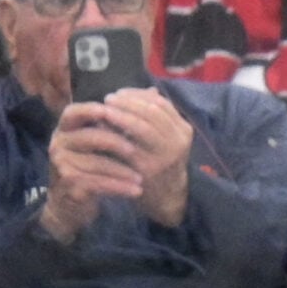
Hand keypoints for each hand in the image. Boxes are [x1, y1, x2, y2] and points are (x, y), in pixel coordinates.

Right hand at [40, 101, 144, 239]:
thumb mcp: (97, 145)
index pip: (73, 112)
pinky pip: (99, 183)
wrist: (68, 206)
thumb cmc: (88, 169)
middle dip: (118, 143)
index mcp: (64, 129)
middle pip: (91, 136)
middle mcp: (59, 143)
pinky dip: (120, 187)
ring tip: (141, 178)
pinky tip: (136, 191)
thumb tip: (151, 92)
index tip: (114, 111)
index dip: (93, 109)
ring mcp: (61, 164)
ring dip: (123, 171)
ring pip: (98, 163)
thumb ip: (114, 122)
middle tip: (139, 152)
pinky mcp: (69, 184)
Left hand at [98, 87, 196, 225]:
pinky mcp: (147, 169)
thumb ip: (159, 115)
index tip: (120, 92)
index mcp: (184, 130)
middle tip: (108, 98)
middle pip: (152, 112)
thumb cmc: (163, 163)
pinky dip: (113, 133)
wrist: (168, 198)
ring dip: (120, 114)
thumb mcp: (168, 138)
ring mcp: (164, 156)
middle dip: (128, 102)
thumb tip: (148, 89)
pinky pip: (128, 145)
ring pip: (141, 126)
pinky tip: (102, 129)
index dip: (138, 95)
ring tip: (104, 109)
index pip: (161, 103)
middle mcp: (178, 142)